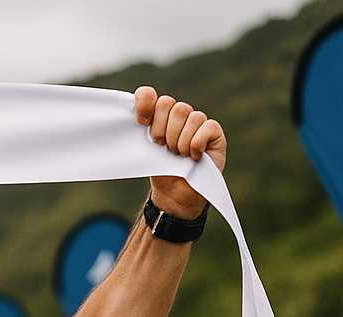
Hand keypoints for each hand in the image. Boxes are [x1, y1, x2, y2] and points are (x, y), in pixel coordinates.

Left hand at [135, 87, 225, 218]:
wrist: (174, 195)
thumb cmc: (160, 170)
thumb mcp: (144, 149)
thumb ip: (139, 129)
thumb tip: (127, 112)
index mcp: (159, 115)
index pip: (148, 94)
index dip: (144, 104)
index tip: (141, 123)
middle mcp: (179, 114)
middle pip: (169, 103)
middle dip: (162, 130)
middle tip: (163, 148)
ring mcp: (198, 122)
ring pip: (188, 115)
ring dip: (179, 141)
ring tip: (178, 155)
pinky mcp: (215, 133)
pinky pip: (206, 127)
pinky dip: (195, 144)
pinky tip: (193, 157)